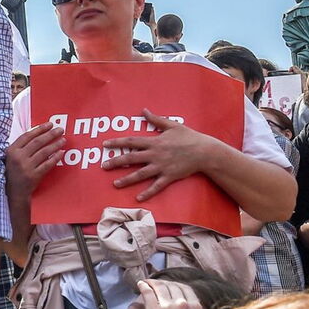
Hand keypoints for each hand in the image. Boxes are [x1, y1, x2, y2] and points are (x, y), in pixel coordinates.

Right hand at [5, 122, 65, 195]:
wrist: (14, 191)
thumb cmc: (14, 171)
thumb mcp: (12, 156)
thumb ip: (22, 146)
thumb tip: (38, 132)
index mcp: (12, 150)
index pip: (27, 136)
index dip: (40, 129)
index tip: (50, 124)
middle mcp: (18, 157)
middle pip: (37, 142)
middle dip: (50, 134)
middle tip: (60, 130)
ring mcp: (26, 167)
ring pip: (44, 152)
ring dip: (55, 144)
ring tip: (63, 140)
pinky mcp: (33, 176)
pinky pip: (47, 164)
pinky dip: (55, 158)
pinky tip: (61, 153)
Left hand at [102, 109, 219, 200]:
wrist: (205, 152)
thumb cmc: (189, 137)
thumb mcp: (172, 125)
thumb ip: (156, 119)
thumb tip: (144, 110)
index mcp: (154, 142)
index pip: (131, 142)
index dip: (117, 143)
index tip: (105, 144)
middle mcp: (155, 155)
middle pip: (131, 159)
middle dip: (116, 162)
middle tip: (103, 166)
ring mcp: (161, 167)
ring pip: (140, 174)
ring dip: (127, 179)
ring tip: (115, 184)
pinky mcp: (169, 176)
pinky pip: (156, 186)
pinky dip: (147, 192)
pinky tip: (137, 197)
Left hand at [137, 279, 205, 308]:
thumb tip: (192, 308)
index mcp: (196, 308)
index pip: (185, 288)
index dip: (175, 285)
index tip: (170, 285)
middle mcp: (182, 304)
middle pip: (171, 286)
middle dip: (163, 284)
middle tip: (157, 284)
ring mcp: (168, 307)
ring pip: (159, 287)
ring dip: (152, 283)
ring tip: (147, 282)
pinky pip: (148, 292)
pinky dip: (143, 286)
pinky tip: (140, 284)